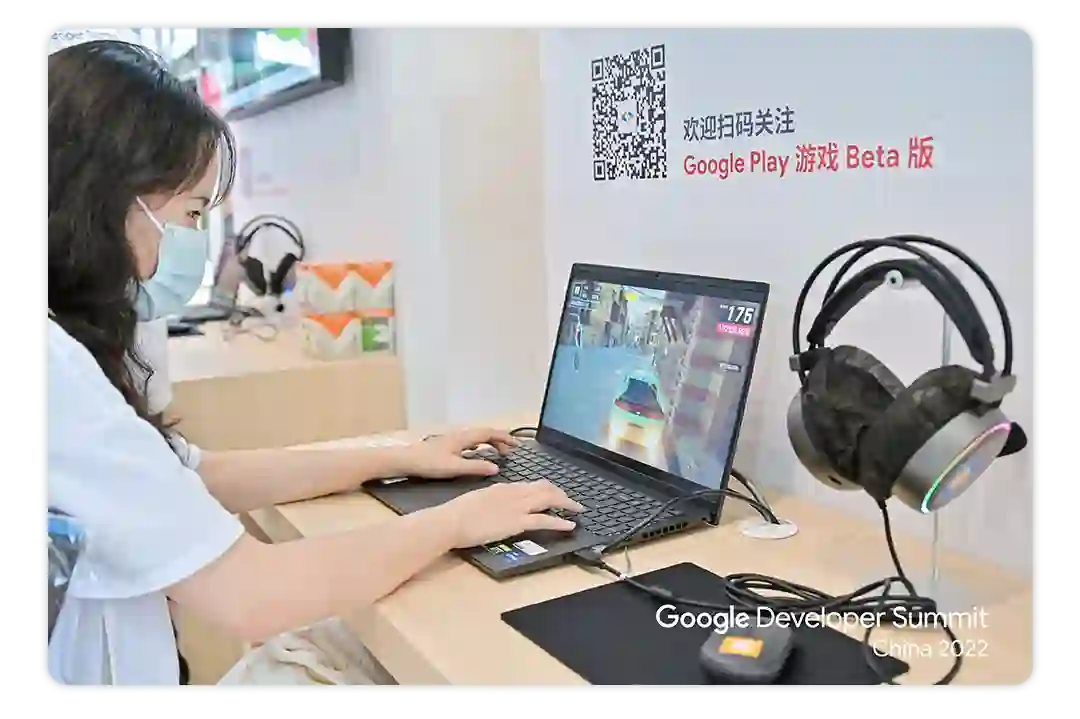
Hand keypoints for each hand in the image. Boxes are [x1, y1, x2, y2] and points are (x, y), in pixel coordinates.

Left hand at [404, 427, 519, 478]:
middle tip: (511, 450)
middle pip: (484, 433)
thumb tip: (496, 468)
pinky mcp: (446, 445)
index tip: (516, 445)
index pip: (489, 433)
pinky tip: (477, 453)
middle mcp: (459, 435)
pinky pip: (469, 442)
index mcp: (463, 438)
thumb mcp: (455, 467)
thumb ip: (476, 467)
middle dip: (500, 439)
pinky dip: (479, 445)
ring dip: (490, 442)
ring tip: (499, 452)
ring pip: (477, 437)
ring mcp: (452, 439)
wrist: (405, 460)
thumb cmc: (428, 463)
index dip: (504, 437)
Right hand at [430, 480, 585, 548]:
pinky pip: (544, 520)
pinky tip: (570, 524)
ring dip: (566, 504)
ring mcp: (516, 507)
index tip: (553, 492)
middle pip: (544, 489)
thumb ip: (491, 500)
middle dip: (560, 494)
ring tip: (577, 509)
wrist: (451, 521)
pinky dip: (560, 522)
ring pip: (549, 500)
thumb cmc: (457, 514)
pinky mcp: (517, 522)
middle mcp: (513, 493)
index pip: (530, 485)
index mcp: (502, 487)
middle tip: (570, 501)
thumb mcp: (476, 499)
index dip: (545, 488)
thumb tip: (496, 504)